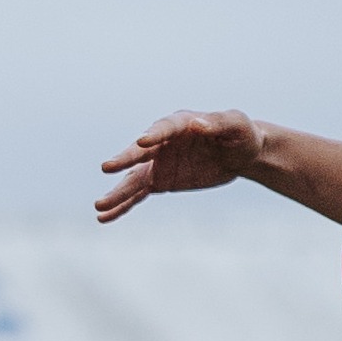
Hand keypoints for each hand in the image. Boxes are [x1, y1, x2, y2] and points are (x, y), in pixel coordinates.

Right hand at [93, 109, 265, 223]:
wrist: (242, 153)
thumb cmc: (241, 133)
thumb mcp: (236, 125)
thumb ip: (218, 123)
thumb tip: (197, 124)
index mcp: (180, 124)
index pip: (164, 129)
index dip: (154, 134)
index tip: (143, 142)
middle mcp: (162, 142)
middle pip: (140, 153)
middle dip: (124, 160)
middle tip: (106, 167)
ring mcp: (159, 162)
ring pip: (134, 178)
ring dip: (117, 192)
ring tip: (99, 206)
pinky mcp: (161, 180)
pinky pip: (138, 194)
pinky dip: (123, 205)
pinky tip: (105, 216)